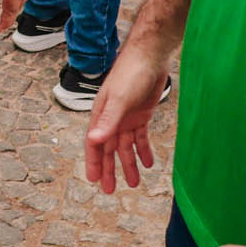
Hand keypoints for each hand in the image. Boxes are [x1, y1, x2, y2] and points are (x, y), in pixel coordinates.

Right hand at [84, 42, 172, 192]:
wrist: (151, 56)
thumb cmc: (131, 73)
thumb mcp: (120, 100)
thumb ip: (108, 121)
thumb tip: (94, 140)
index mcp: (101, 115)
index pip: (94, 144)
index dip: (94, 163)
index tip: (94, 181)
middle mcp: (112, 118)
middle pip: (109, 149)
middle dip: (110, 169)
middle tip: (111, 191)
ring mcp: (127, 117)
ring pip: (126, 146)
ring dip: (129, 163)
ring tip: (135, 183)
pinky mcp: (141, 114)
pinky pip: (140, 137)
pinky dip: (144, 150)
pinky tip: (149, 163)